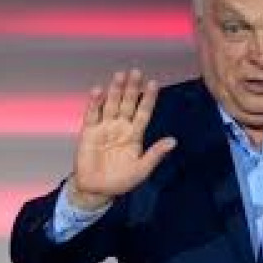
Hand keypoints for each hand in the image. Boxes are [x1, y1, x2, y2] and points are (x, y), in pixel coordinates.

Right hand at [69, 69, 175, 210]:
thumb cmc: (121, 180)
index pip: (143, 112)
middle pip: (127, 103)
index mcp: (135, 134)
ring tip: (119, 76)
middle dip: (132, 88)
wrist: (97, 190)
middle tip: (136, 72)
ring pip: (111, 105)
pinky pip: (92, 115)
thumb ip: (155, 154)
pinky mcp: (89, 132)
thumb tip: (173, 141)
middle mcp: (120, 127)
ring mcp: (104, 128)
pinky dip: (94, 103)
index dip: (148, 98)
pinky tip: (98, 90)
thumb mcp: (142, 169)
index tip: (154, 83)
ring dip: (115, 91)